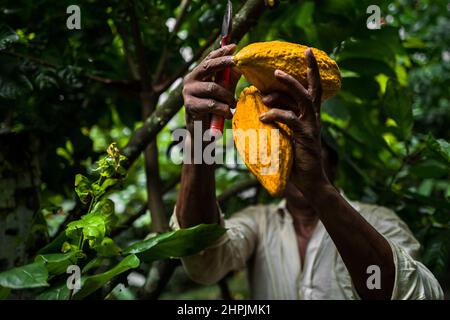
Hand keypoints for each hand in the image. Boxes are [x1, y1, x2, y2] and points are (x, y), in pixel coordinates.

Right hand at [182, 44, 240, 130]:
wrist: (201, 135)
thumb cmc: (213, 112)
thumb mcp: (224, 93)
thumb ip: (229, 80)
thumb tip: (241, 65)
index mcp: (197, 75)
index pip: (208, 59)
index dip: (221, 52)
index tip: (234, 46)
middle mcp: (189, 81)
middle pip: (208, 66)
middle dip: (223, 62)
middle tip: (236, 61)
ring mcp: (188, 93)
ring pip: (213, 88)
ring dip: (227, 96)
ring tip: (233, 105)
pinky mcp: (190, 106)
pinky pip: (212, 104)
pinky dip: (223, 109)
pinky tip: (227, 114)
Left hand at [259, 48, 329, 196]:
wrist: (310, 181)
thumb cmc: (296, 159)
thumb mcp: (287, 137)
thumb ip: (280, 122)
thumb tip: (260, 110)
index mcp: (310, 116)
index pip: (312, 89)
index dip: (311, 71)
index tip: (306, 52)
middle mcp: (314, 118)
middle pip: (313, 88)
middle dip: (306, 70)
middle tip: (283, 64)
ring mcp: (312, 126)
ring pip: (303, 99)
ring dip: (287, 87)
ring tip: (270, 84)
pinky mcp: (306, 136)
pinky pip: (290, 119)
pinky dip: (275, 114)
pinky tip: (263, 117)